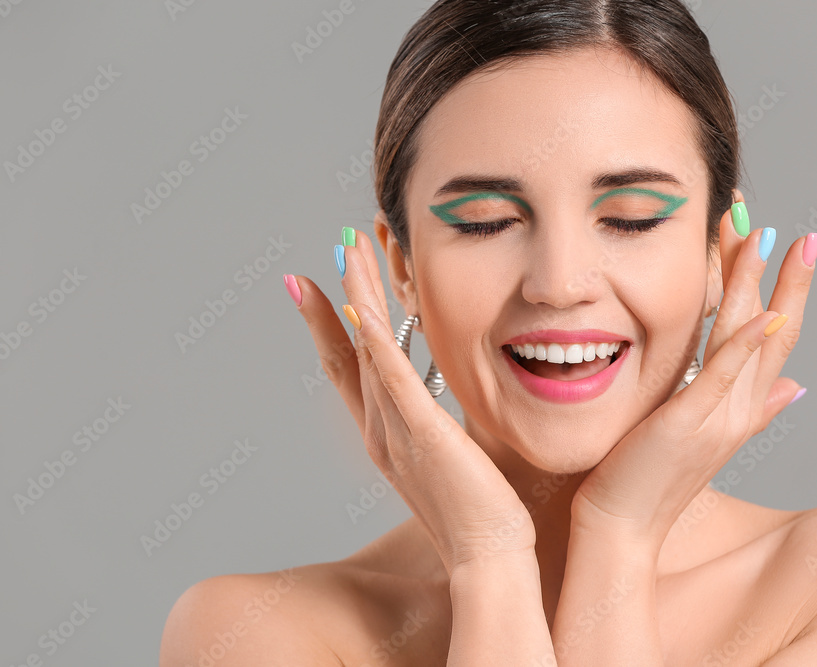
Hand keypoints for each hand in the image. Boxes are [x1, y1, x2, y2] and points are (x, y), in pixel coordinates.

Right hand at [287, 229, 535, 574]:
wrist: (491, 558)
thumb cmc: (484, 513)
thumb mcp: (460, 457)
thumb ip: (453, 424)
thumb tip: (472, 395)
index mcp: (388, 437)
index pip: (353, 371)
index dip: (335, 327)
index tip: (325, 286)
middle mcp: (379, 431)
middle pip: (348, 353)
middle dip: (338, 298)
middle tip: (333, 251)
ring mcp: (393, 431)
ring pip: (365, 351)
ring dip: (355, 296)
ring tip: (347, 250)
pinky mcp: (419, 432)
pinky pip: (389, 373)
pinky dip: (370, 334)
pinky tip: (361, 299)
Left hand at [571, 195, 816, 551]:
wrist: (620, 525)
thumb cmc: (644, 478)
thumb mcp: (700, 435)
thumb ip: (747, 406)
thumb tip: (795, 388)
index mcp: (740, 409)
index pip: (775, 340)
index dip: (786, 293)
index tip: (781, 245)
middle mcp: (740, 412)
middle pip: (775, 333)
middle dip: (780, 277)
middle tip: (784, 227)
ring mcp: (719, 418)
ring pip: (750, 342)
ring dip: (758, 287)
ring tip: (763, 238)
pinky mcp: (689, 424)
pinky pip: (722, 376)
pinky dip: (745, 344)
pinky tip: (762, 310)